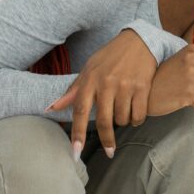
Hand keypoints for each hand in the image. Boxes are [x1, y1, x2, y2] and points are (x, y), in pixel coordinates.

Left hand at [46, 30, 156, 159]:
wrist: (138, 41)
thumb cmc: (110, 57)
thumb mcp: (89, 69)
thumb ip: (73, 91)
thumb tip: (51, 108)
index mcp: (90, 80)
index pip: (80, 111)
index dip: (77, 133)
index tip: (76, 153)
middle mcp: (107, 83)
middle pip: (104, 120)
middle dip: (106, 140)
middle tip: (109, 151)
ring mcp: (125, 85)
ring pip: (122, 119)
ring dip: (123, 122)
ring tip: (123, 112)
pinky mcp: (143, 86)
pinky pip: (139, 115)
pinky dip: (136, 119)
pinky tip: (135, 113)